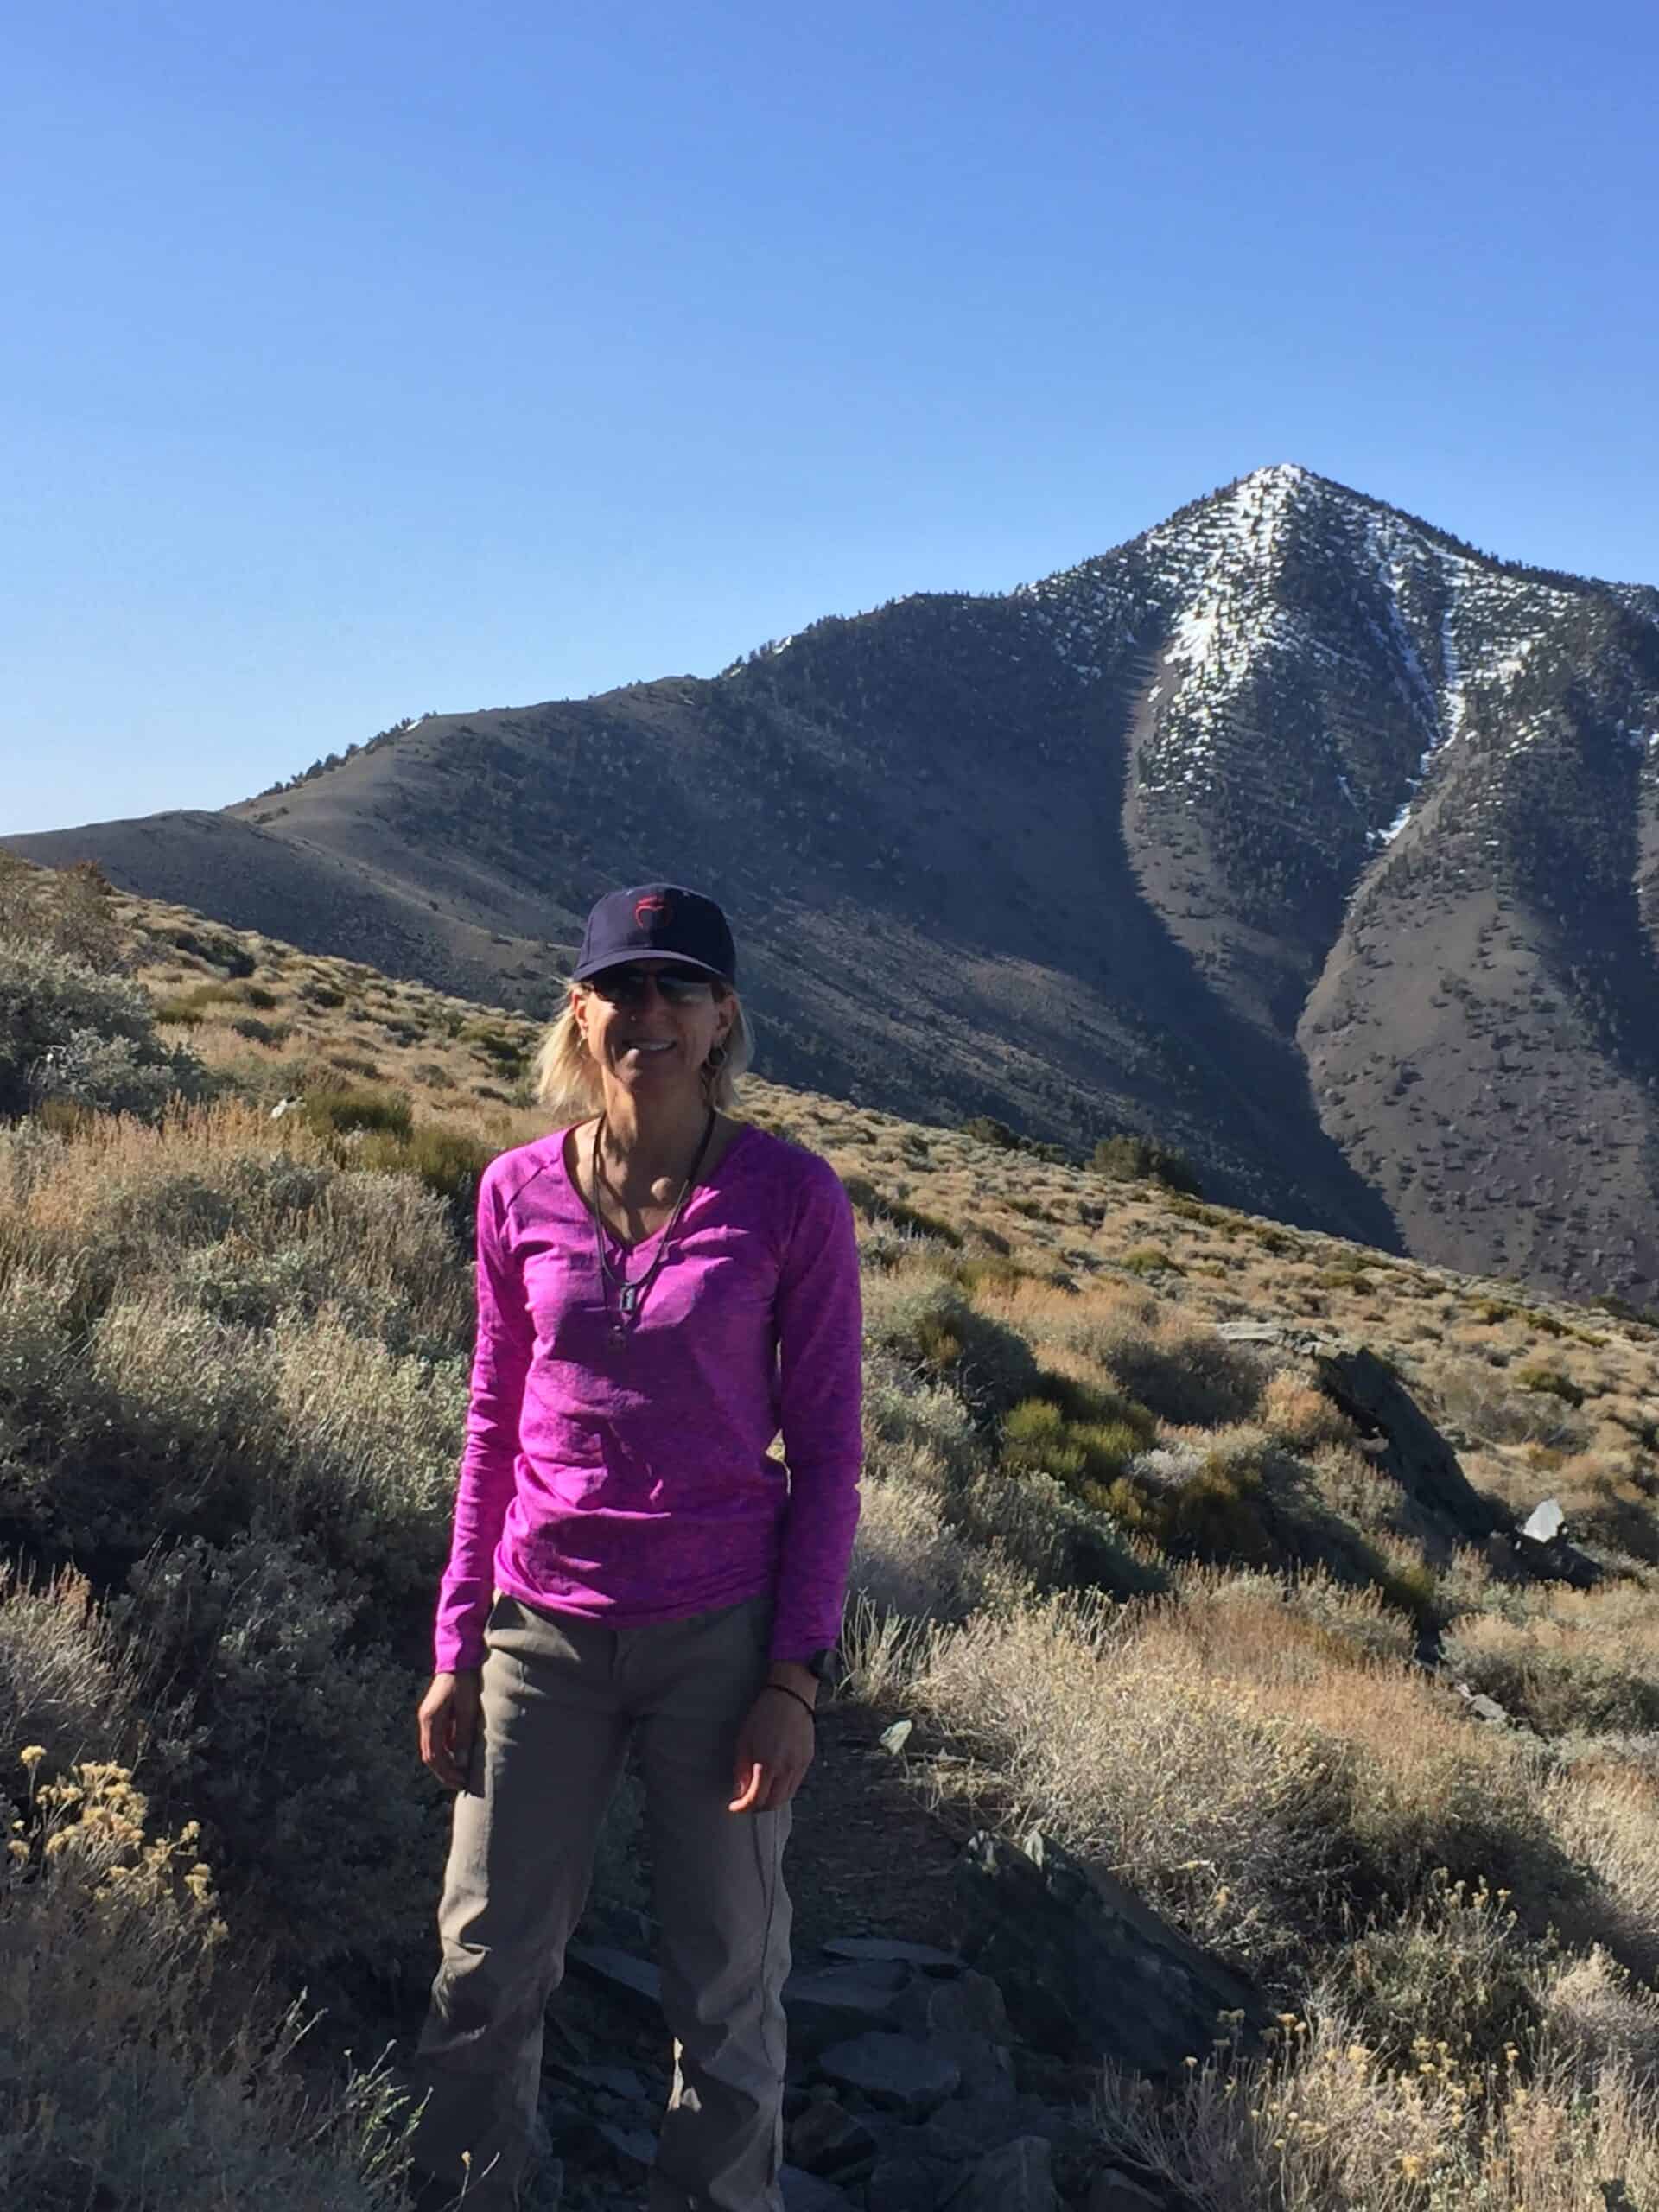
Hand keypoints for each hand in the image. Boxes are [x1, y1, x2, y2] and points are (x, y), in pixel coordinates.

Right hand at [418, 1670, 481, 1791]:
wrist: (459, 1657)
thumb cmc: (465, 1682)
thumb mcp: (467, 1709)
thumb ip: (463, 1735)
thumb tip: (462, 1763)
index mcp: (430, 1720)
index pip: (434, 1756)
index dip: (447, 1772)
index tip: (461, 1783)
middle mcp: (425, 1720)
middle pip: (430, 1755)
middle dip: (444, 1772)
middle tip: (461, 1784)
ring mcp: (428, 1717)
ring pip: (433, 1748)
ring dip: (445, 1763)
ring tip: (461, 1775)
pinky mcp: (435, 1714)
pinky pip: (438, 1739)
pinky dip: (446, 1751)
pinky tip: (460, 1757)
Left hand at [728, 1684, 814, 1813]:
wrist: (790, 1697)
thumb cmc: (763, 1715)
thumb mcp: (744, 1740)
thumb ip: (741, 1770)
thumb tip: (740, 1791)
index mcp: (766, 1764)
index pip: (755, 1800)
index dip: (742, 1807)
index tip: (734, 1806)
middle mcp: (785, 1769)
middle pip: (772, 1803)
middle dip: (756, 1807)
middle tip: (746, 1802)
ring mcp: (798, 1766)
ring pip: (785, 1797)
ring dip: (771, 1801)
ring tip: (760, 1794)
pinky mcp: (807, 1760)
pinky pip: (795, 1784)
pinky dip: (783, 1790)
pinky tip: (774, 1782)